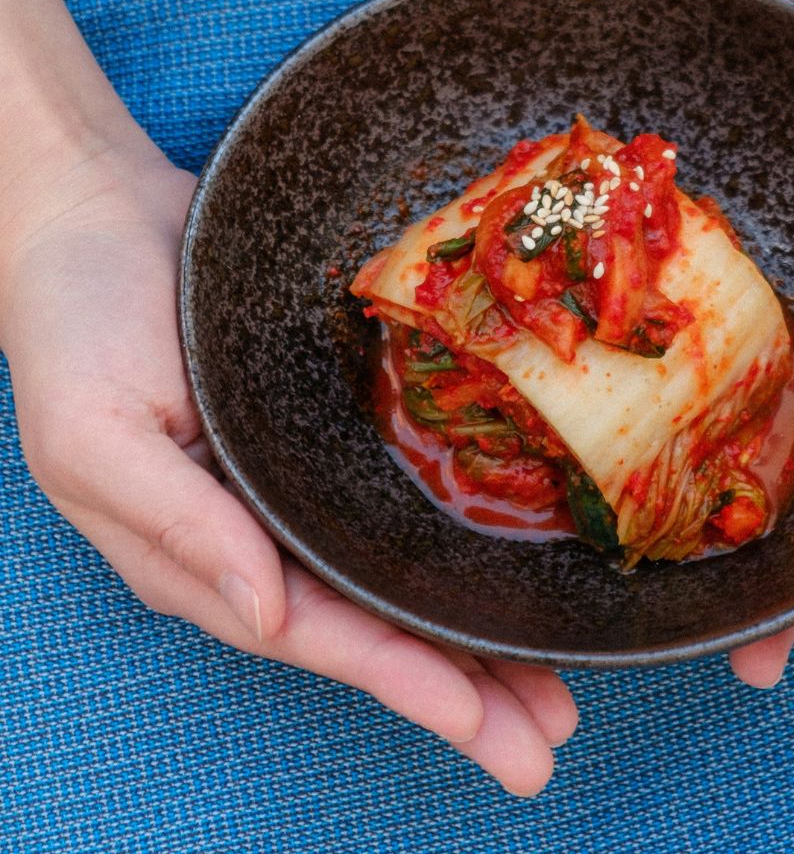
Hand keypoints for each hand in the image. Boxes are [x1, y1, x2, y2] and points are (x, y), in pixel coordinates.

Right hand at [0, 147, 575, 794]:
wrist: (99, 216)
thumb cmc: (75, 324)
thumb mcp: (95, 435)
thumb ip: (178, 528)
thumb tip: (267, 615)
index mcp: (204, 551)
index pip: (316, 633)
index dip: (398, 676)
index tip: (478, 719)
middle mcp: (262, 532)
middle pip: (374, 624)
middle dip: (461, 687)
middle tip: (548, 738)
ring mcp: (301, 481)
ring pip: (399, 574)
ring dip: (475, 633)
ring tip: (555, 687)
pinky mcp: (329, 430)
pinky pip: (399, 499)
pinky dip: (451, 543)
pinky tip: (505, 569)